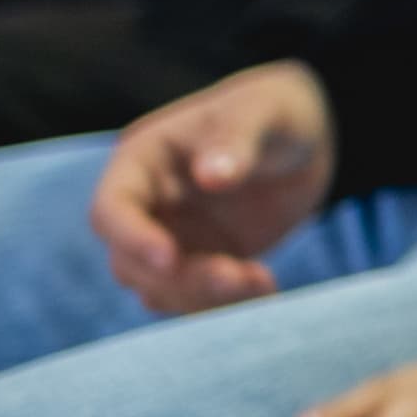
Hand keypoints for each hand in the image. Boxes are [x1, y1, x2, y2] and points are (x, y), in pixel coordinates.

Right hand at [87, 60, 335, 315]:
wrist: (304, 140)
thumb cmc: (275, 112)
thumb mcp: (263, 113)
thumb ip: (237, 140)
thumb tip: (209, 176)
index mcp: (143, 161)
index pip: (111, 208)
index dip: (130, 237)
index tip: (170, 259)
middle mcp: (148, 206)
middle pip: (132, 262)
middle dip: (181, 279)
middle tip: (242, 277)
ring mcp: (171, 238)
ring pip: (160, 289)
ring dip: (204, 297)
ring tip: (263, 283)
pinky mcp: (201, 263)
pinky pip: (195, 298)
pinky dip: (224, 305)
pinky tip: (266, 290)